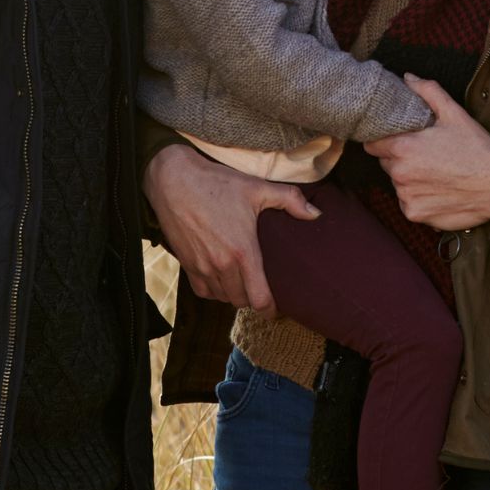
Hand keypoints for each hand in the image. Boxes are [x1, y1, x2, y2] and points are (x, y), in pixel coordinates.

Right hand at [144, 144, 310, 313]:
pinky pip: (202, 291)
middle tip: (261, 288)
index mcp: (243, 252)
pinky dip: (213, 290)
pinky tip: (220, 279)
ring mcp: (202, 266)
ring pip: (223, 297)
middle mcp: (222, 265)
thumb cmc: (216, 183)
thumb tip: (317, 215)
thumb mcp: (257, 188)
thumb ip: (290, 201)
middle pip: (242, 300)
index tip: (275, 309)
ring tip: (242, 283)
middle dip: (253, 298)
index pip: (259, 299)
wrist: (173, 179)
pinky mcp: (186, 263)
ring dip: (233, 294)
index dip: (270, 309)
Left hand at [359, 76, 489, 229]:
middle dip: (400, 159)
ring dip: (410, 180)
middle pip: (387, 164)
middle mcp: (399, 174)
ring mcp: (406, 196)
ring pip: (398, 185)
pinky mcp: (416, 214)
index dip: (385, 141)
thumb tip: (407, 78)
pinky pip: (409, 204)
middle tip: (425, 156)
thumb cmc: (476, 147)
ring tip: (436, 174)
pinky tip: (439, 191)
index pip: (373, 145)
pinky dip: (419, 199)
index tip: (400, 141)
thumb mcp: (454, 113)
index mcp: (402, 147)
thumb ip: (427, 92)